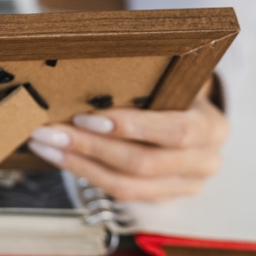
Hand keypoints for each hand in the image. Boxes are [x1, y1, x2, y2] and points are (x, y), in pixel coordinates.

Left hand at [26, 82, 227, 201]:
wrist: (192, 117)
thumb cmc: (172, 91)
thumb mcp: (169, 79)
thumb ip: (143, 76)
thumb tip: (86, 58)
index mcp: (211, 126)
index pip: (174, 131)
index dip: (129, 127)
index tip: (84, 116)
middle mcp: (205, 161)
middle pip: (143, 163)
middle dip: (89, 147)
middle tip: (49, 132)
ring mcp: (185, 186)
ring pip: (126, 185)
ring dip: (78, 165)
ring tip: (44, 145)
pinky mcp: (162, 198)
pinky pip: (119, 192)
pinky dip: (85, 173)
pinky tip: (59, 157)